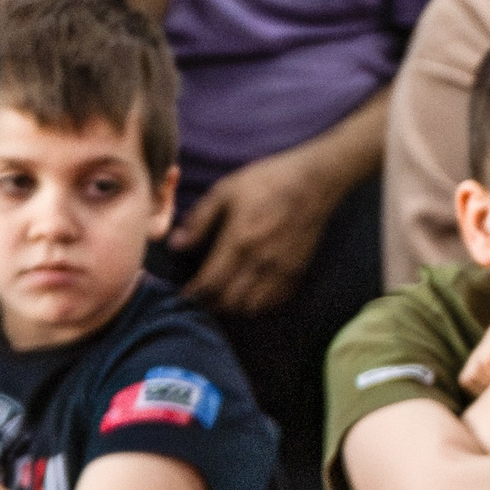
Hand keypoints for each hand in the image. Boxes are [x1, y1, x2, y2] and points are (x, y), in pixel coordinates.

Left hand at [173, 146, 346, 315]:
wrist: (314, 182)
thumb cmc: (267, 182)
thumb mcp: (225, 191)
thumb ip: (199, 220)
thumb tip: (176, 245)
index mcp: (240, 240)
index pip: (211, 283)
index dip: (195, 294)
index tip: (185, 293)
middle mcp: (262, 260)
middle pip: (231, 302)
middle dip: (212, 304)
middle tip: (202, 297)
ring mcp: (282, 269)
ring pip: (254, 307)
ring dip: (235, 308)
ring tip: (224, 298)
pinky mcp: (297, 271)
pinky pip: (276, 301)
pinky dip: (259, 305)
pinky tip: (250, 293)